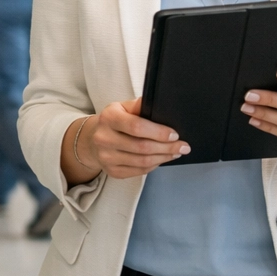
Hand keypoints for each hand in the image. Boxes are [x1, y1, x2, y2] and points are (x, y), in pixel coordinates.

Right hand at [74, 98, 188, 179]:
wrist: (93, 139)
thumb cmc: (115, 121)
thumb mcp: (123, 107)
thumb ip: (140, 105)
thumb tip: (160, 104)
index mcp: (109, 117)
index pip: (136, 126)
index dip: (158, 132)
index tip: (175, 134)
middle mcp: (104, 138)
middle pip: (142, 147)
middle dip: (167, 147)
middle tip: (183, 146)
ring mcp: (106, 157)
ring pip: (142, 162)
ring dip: (163, 158)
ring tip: (176, 152)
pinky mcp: (111, 171)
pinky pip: (139, 171)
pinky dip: (154, 165)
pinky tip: (161, 159)